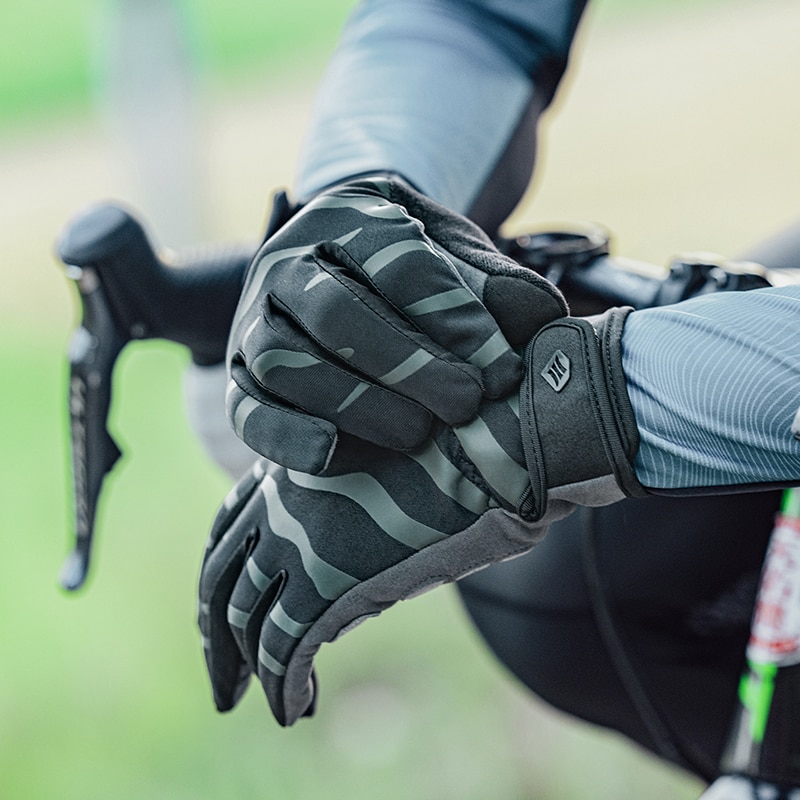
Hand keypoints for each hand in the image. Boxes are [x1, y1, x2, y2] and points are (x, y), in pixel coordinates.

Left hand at [198, 398, 552, 725]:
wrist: (484, 440)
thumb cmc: (450, 444)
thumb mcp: (377, 459)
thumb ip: (346, 495)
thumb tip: (349, 542)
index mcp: (290, 467)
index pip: (226, 530)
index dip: (218, 577)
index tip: (216, 614)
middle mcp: (279, 504)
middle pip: (219, 581)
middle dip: (216, 636)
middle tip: (222, 679)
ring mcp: (298, 542)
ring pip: (244, 620)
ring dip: (243, 669)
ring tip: (249, 700)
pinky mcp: (327, 584)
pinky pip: (285, 650)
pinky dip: (282, 688)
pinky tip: (295, 709)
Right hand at [225, 174, 566, 473]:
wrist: (335, 278)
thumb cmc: (405, 270)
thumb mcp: (454, 256)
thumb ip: (497, 284)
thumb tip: (544, 320)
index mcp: (347, 217)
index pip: (398, 260)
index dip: (453, 317)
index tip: (501, 371)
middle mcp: (288, 264)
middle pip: (337, 312)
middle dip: (406, 364)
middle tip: (465, 405)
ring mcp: (254, 319)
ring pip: (285, 361)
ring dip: (354, 404)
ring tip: (418, 436)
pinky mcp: (237, 375)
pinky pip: (246, 410)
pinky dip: (286, 437)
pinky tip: (335, 456)